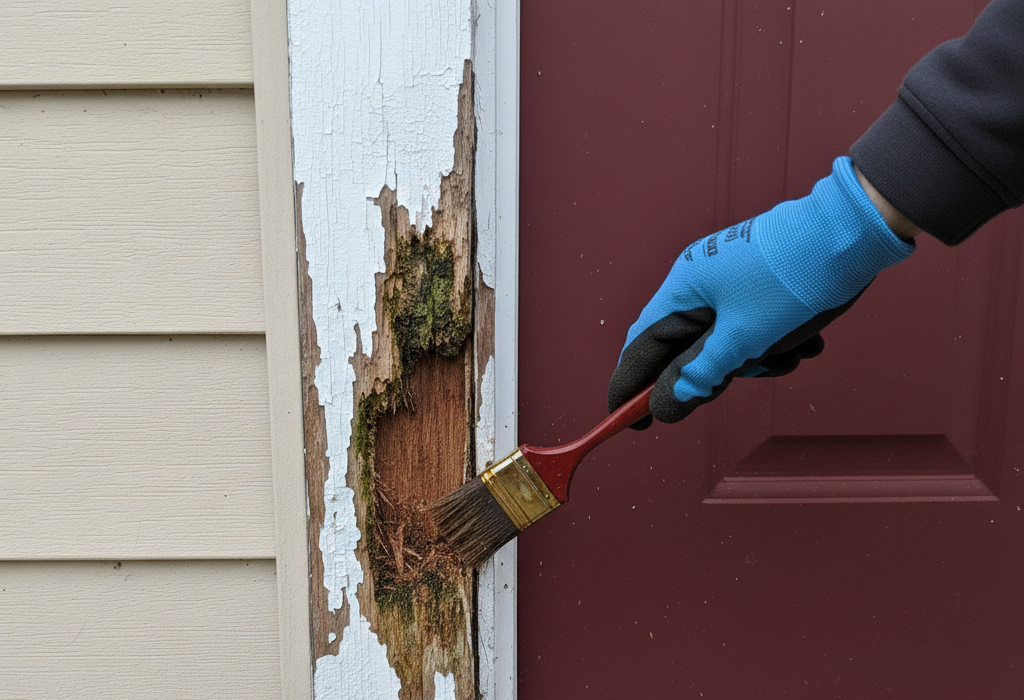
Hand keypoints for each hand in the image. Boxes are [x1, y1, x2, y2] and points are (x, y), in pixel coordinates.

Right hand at [608, 157, 914, 428]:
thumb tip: (665, 404)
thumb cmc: (792, 278)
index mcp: (682, 289)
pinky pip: (752, 331)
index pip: (640, 346)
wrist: (852, 235)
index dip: (628, 386)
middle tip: (729, 387)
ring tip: (789, 353)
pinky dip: (774, 345)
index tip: (625, 420)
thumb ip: (699, 374)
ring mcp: (730, 285)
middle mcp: (699, 285)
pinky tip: (806, 342)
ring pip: (725, 345)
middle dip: (713, 374)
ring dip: (755, 362)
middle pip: (684, 350)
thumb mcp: (743, 338)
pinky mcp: (759, 288)